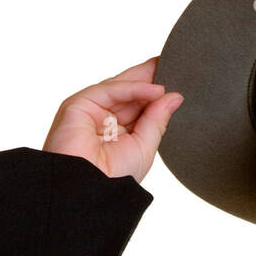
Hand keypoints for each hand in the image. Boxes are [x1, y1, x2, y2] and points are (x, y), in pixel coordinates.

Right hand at [42, 56, 183, 182]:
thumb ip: (157, 119)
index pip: (137, 103)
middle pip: (128, 90)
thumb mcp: (145, 146)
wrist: (89, 192)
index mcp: (117, 130)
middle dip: (150, 77)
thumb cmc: (114, 178)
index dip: (155, 91)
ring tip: (170, 74)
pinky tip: (155, 90)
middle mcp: (102, 119)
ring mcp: (89, 110)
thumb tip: (174, 97)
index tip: (178, 77)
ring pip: (119, 86)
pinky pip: (110, 90)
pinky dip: (133, 88)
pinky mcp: (77, 104)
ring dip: (145, 80)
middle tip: (175, 64)